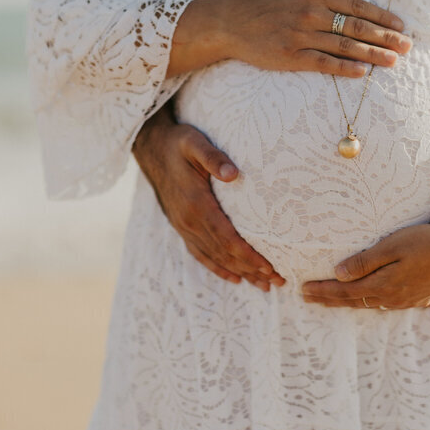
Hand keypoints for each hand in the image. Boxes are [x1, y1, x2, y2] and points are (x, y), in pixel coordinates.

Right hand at [133, 101, 284, 290]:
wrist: (151, 147)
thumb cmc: (178, 143)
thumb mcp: (195, 143)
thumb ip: (213, 157)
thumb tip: (233, 173)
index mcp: (196, 204)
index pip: (227, 238)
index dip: (249, 256)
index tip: (270, 267)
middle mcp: (189, 221)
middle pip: (225, 253)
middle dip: (252, 270)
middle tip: (278, 282)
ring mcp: (184, 226)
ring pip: (215, 257)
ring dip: (241, 273)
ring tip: (264, 286)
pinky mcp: (181, 226)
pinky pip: (200, 254)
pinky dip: (218, 268)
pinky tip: (234, 278)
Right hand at [168, 0, 411, 77]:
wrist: (233, 23)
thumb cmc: (268, 8)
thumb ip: (323, 0)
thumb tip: (353, 11)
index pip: (357, 6)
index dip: (382, 17)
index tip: (400, 26)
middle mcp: (311, 13)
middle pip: (357, 27)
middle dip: (385, 37)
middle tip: (406, 47)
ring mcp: (301, 36)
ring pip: (345, 46)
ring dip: (372, 54)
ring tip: (392, 61)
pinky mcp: (291, 57)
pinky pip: (324, 63)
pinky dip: (345, 67)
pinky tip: (363, 72)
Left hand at [301, 222, 429, 309]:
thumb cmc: (427, 241)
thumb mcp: (393, 246)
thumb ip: (365, 261)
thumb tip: (338, 274)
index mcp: (383, 286)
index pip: (345, 292)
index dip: (323, 291)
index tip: (302, 290)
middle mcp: (393, 298)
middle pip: (353, 301)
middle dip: (329, 299)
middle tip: (307, 297)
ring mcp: (407, 300)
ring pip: (369, 303)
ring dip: (348, 301)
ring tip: (331, 298)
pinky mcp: (419, 296)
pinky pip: (386, 303)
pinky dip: (368, 301)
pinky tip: (367, 298)